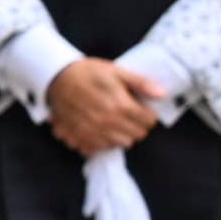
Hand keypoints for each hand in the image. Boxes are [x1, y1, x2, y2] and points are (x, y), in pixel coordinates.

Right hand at [43, 55, 165, 158]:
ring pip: (122, 143)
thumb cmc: (89, 72)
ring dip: (123, 134)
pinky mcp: (82, 137)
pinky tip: (103, 129)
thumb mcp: (117, 71)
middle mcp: (109, 121)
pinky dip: (106, 141)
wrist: (58, 77)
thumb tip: (162, 94)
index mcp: (121, 105)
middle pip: (137, 134)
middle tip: (130, 115)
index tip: (143, 108)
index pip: (148, 121)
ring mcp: (94, 131)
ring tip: (117, 121)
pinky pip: (102, 148)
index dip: (149, 114)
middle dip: (138, 125)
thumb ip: (141, 83)